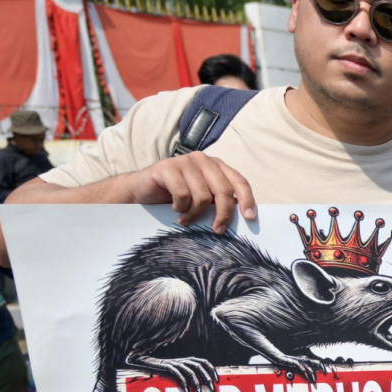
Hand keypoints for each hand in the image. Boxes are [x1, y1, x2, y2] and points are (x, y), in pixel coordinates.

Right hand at [126, 153, 256, 232]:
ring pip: (202, 196)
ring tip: (186, 218)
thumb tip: (242, 217)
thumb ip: (219, 201)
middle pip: (223, 191)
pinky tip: (175, 209)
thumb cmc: (176, 196)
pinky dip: (180, 207)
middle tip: (217, 230)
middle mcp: (204, 160)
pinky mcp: (167, 167)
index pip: (239, 181)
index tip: (250, 218)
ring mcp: (185, 161)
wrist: (141, 190)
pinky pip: (183, 194)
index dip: (247, 199)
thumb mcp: (202, 198)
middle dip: (222, 214)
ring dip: (195, 214)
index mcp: (217, 166)